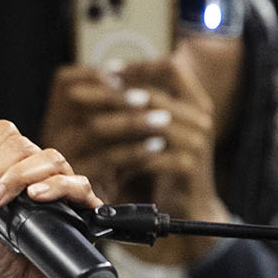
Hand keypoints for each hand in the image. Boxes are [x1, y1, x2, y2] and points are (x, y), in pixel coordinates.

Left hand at [0, 119, 99, 277]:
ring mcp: (63, 195)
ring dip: (17, 175)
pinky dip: (56, 186)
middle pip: (24, 145)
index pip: (5, 136)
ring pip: (51, 158)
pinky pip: (79, 186)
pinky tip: (35, 197)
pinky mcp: (82, 215)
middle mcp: (40, 179)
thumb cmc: (6, 265)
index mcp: (14, 174)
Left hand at [39, 57, 227, 265]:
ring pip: (147, 122)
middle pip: (151, 95)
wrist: (193, 210)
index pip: (171, 69)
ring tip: (85, 124)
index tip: (108, 71)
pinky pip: (149, 155)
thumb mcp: (161, 132)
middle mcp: (201, 119)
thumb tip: (109, 75)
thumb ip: (146, 107)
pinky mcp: (188, 166)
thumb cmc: (171, 168)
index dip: (139, 67)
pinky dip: (125, 154)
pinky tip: (102, 156)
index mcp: (198, 104)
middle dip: (110, 94)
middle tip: (76, 95)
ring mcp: (197, 142)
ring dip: (113, 123)